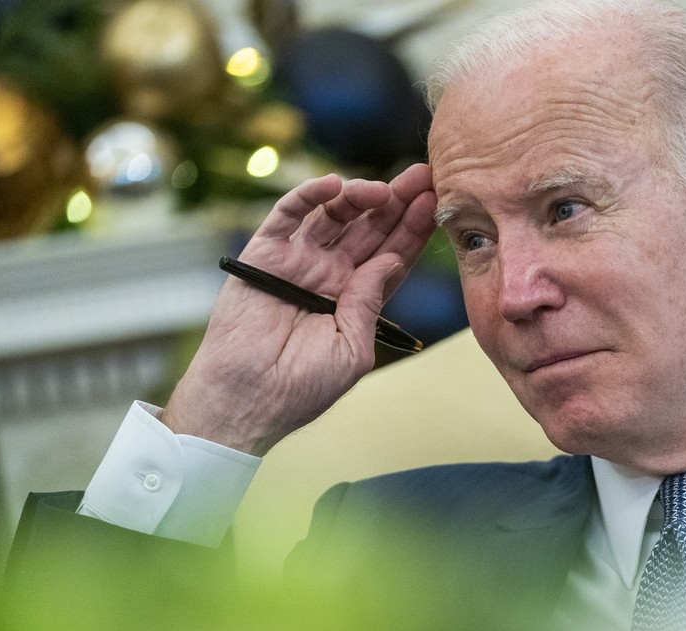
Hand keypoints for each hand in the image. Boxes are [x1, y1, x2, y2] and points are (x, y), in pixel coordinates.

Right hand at [162, 163, 437, 454]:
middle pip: (369, 229)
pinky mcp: (264, 254)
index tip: (436, 203)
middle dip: (397, 202)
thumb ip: (370, 301)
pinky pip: (287, 216)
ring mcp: (298, 261)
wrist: (249, 398)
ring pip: (334, 216)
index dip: (413, 230)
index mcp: (355, 299)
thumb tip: (390, 259)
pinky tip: (334, 186)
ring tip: (383, 190)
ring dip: (360, 196)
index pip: (391, 256)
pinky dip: (309, 197)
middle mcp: (329, 275)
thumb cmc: (302, 387)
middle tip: (422, 176)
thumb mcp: (352, 348)